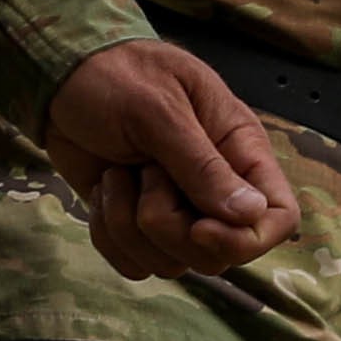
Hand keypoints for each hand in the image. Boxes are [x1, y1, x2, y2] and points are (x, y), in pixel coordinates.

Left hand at [44, 39, 294, 279]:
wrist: (61, 77)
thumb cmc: (116, 75)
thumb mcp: (159, 110)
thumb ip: (202, 165)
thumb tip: (251, 214)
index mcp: (239, 150)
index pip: (279, 217)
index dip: (247, 238)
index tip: (198, 227)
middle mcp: (215, 188)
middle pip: (220, 255)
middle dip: (170, 229)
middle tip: (144, 174)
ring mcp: (176, 211)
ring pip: (173, 265)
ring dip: (130, 226)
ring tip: (119, 174)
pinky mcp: (136, 225)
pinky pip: (134, 264)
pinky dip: (109, 235)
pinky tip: (103, 190)